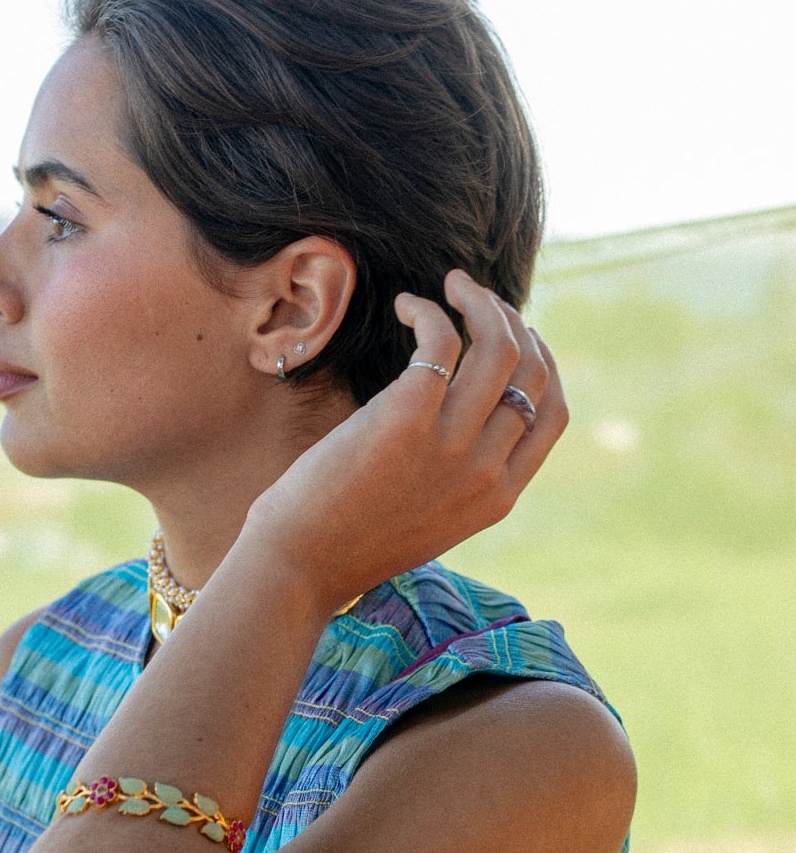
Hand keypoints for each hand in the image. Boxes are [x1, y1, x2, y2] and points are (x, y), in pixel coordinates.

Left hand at [246, 270, 565, 607]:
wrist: (300, 566)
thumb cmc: (349, 540)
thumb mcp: (428, 516)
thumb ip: (459, 475)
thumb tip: (464, 415)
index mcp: (498, 497)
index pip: (552, 414)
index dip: (543, 363)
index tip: (519, 336)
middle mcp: (486, 471)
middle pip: (532, 371)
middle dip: (514, 321)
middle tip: (478, 299)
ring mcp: (451, 444)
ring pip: (499, 347)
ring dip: (481, 302)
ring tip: (453, 286)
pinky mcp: (407, 417)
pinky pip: (440, 340)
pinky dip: (429, 311)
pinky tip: (406, 306)